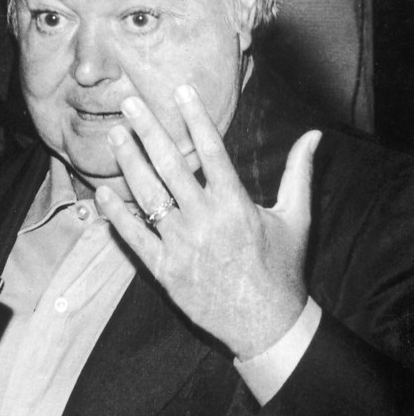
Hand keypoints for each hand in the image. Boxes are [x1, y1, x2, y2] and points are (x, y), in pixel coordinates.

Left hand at [94, 85, 320, 359]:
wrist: (266, 324)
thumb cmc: (282, 269)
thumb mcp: (297, 218)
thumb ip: (299, 173)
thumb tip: (313, 135)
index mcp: (236, 204)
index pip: (212, 151)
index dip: (195, 118)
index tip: (180, 90)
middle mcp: (205, 219)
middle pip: (171, 166)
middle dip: (149, 131)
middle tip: (129, 103)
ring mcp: (180, 244)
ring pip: (148, 196)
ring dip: (129, 163)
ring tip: (114, 135)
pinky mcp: (163, 268)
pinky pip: (134, 237)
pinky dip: (117, 215)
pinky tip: (102, 192)